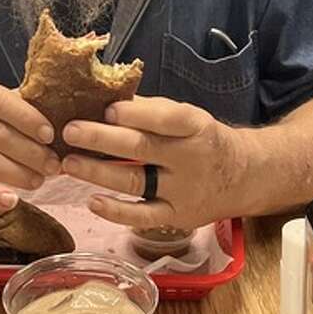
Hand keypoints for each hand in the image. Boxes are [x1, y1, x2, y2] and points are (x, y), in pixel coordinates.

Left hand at [59, 96, 252, 229]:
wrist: (244, 176)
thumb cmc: (203, 138)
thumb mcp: (187, 116)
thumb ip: (151, 110)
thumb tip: (106, 96)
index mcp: (194, 126)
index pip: (165, 118)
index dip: (136, 114)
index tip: (106, 108)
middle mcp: (190, 158)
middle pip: (142, 148)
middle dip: (102, 139)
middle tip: (69, 131)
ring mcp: (183, 191)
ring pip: (135, 181)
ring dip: (98, 173)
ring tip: (68, 163)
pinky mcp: (177, 217)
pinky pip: (143, 216)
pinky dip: (116, 211)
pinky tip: (92, 201)